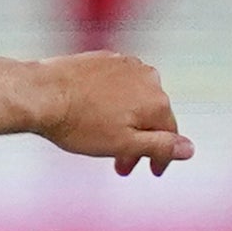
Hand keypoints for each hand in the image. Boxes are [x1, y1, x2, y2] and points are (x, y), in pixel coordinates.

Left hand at [35, 52, 190, 174]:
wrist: (41, 93)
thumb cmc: (79, 123)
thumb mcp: (123, 144)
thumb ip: (159, 146)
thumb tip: (189, 149)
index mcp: (157, 101)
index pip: (169, 136)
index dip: (161, 158)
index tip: (152, 172)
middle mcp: (148, 77)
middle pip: (152, 117)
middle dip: (139, 143)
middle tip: (121, 166)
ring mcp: (127, 64)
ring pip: (135, 100)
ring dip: (126, 122)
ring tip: (106, 141)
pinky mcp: (106, 58)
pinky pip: (118, 85)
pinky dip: (113, 103)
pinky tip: (96, 115)